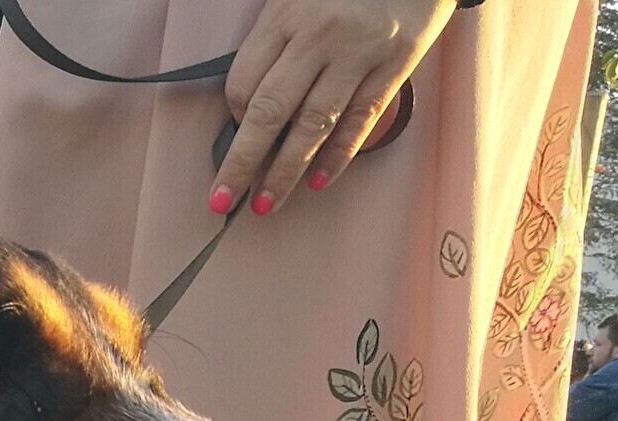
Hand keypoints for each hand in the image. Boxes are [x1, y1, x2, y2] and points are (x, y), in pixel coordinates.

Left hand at [215, 0, 451, 217]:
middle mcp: (320, 37)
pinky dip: (339, 154)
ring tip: (267, 204)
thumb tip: (250, 105)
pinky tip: (319, 181)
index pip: (245, 82)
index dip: (235, 116)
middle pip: (271, 112)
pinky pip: (361, 120)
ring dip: (286, 170)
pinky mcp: (395, 64)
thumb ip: (275, 42)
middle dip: (242, 163)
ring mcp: (359, 53)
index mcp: (287, 16)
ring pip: (314, 124)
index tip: (236, 133)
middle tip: (223, 200)